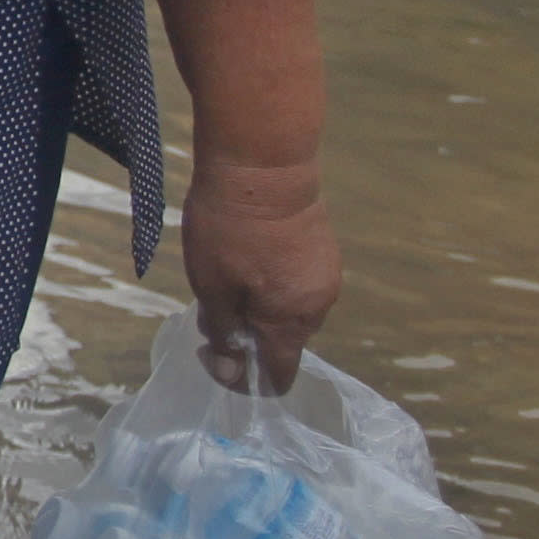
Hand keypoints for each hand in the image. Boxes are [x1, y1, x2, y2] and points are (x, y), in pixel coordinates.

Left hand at [175, 156, 339, 394]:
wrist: (264, 161)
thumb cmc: (230, 229)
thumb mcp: (213, 287)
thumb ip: (225, 333)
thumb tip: (233, 372)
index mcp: (293, 322)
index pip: (278, 376)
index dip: (244, 376)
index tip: (214, 350)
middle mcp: (319, 304)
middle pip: (282, 342)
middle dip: (246, 333)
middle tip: (212, 301)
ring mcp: (326, 274)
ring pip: (287, 310)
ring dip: (257, 304)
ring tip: (227, 271)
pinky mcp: (323, 248)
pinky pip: (295, 282)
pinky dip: (271, 280)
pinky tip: (247, 254)